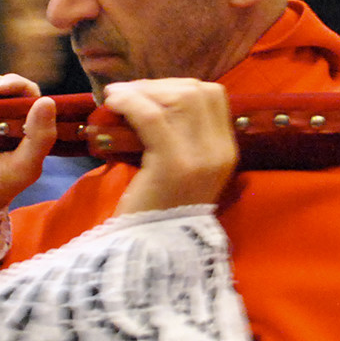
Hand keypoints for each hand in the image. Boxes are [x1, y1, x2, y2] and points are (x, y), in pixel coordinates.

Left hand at [104, 79, 236, 217]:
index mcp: (226, 152)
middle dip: (158, 85)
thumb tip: (157, 97)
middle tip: (128, 94)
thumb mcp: (183, 170)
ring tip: (116, 97)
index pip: (212, 96)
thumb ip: (182, 137)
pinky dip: (129, 102)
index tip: (150, 94)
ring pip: (176, 99)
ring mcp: (200, 159)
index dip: (178, 86)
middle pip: (196, 92)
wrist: (151, 255)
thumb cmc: (158, 211)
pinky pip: (151, 116)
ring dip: (141, 90)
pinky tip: (113, 103)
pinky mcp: (173, 165)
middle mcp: (220, 152)